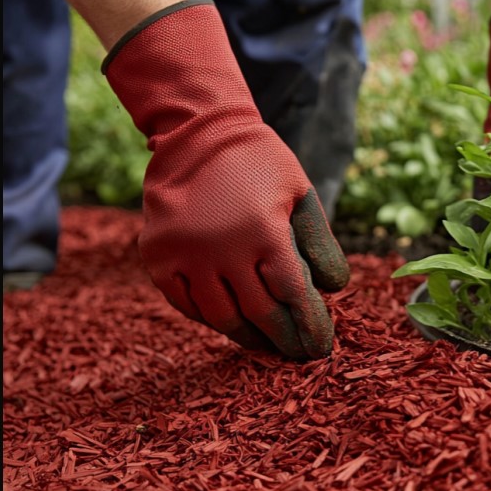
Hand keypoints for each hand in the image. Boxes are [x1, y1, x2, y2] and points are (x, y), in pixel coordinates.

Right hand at [104, 0, 349, 359]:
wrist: (196, 133)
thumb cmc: (261, 164)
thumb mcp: (301, 195)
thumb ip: (319, 244)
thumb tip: (333, 291)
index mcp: (264, 231)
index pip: (293, 295)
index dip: (310, 325)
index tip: (322, 347)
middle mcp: (222, 248)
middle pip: (260, 313)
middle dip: (285, 341)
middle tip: (301, 356)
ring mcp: (185, 255)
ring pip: (221, 317)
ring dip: (249, 338)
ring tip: (270, 347)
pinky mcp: (157, 258)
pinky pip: (186, 305)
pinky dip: (211, 319)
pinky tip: (233, 323)